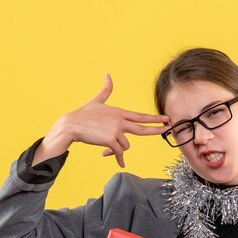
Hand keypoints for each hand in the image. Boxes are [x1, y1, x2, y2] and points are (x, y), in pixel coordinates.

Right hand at [33, 73, 168, 167]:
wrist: (70, 126)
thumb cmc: (82, 114)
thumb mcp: (96, 101)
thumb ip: (106, 90)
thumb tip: (107, 74)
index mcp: (119, 112)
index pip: (141, 116)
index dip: (154, 118)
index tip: (166, 118)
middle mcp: (120, 121)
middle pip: (142, 128)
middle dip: (156, 129)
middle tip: (167, 129)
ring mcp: (115, 131)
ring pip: (126, 145)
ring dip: (118, 149)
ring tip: (106, 147)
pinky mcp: (110, 140)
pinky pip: (119, 152)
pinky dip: (118, 158)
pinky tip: (121, 164)